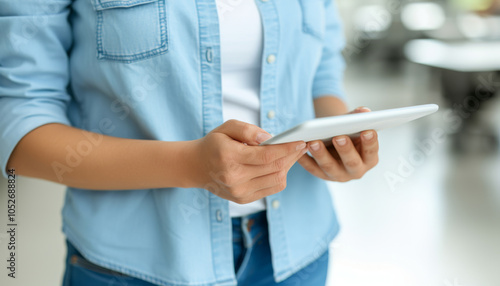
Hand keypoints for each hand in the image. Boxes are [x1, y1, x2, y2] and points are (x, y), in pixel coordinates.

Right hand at [191, 120, 306, 203]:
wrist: (197, 167)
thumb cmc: (214, 144)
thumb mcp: (226, 128)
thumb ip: (248, 129)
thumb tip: (269, 138)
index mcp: (229, 157)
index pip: (266, 155)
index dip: (286, 149)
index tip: (300, 141)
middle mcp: (234, 177)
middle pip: (274, 168)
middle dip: (292, 156)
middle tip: (302, 145)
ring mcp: (239, 191)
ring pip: (276, 180)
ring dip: (288, 167)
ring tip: (292, 154)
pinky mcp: (243, 199)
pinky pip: (271, 188)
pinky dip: (279, 176)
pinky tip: (280, 165)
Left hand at [298, 107, 378, 181]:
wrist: (334, 142)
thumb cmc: (348, 133)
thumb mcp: (353, 125)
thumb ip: (358, 118)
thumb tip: (364, 111)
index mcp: (369, 159)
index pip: (371, 152)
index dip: (370, 142)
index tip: (367, 130)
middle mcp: (355, 170)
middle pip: (351, 162)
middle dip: (345, 150)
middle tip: (339, 137)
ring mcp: (338, 175)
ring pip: (329, 167)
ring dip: (321, 154)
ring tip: (313, 142)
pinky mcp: (321, 175)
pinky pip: (311, 167)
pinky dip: (305, 158)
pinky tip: (300, 147)